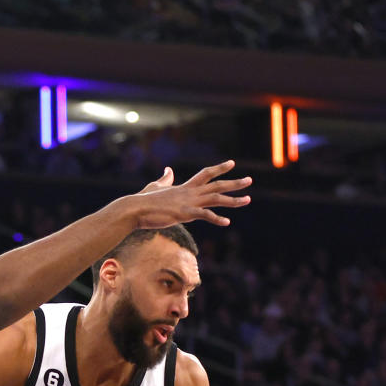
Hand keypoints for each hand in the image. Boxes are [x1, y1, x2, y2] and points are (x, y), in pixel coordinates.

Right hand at [131, 160, 250, 228]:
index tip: (232, 163)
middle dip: (234, 183)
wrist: (135, 208)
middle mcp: (190, 192)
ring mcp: (188, 202)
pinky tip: (226, 222)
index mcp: (185, 187)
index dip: (219, 168)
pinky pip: (204, 215)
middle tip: (250, 180)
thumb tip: (168, 169)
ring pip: (216, 199)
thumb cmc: (143, 200)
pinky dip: (216, 218)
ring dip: (233, 199)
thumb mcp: (155, 186)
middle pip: (217, 185)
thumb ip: (165, 178)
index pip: (206, 174)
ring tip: (248, 200)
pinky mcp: (184, 214)